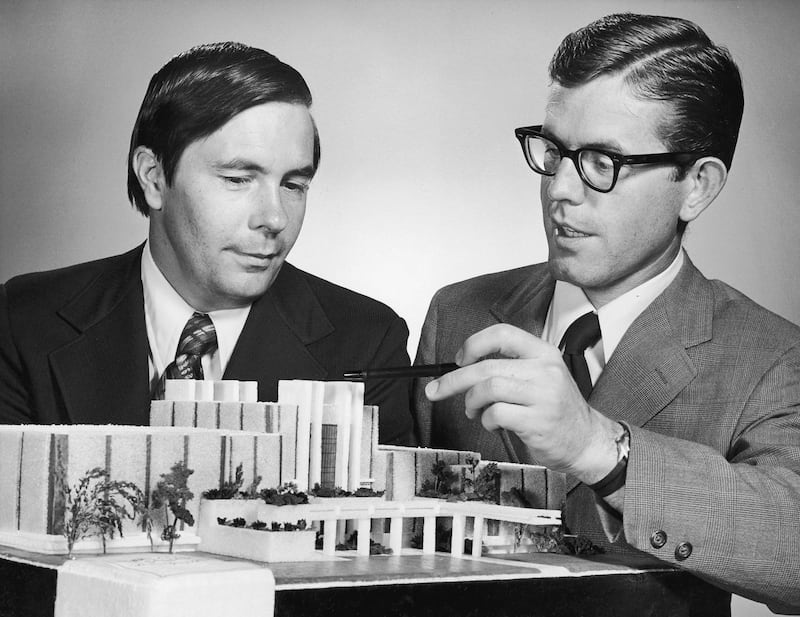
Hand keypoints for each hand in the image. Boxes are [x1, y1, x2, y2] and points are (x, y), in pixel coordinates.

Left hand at [425, 323, 618, 480]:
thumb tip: (465, 368)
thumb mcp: (542, 377)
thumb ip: (510, 368)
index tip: (459, 358)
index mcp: (544, 353)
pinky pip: (495, 414)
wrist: (587, 442)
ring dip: (471, 401)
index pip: (502, 334)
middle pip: (486, 366)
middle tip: (436, 390)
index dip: (474, 344)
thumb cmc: (558, 410)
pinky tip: (492, 424)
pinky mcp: (537, 422)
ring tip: (473, 410)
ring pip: (488, 388)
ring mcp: (543, 396)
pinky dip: (485, 420)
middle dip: (453, 379)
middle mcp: (545, 370)